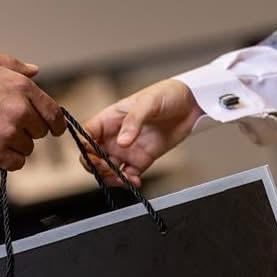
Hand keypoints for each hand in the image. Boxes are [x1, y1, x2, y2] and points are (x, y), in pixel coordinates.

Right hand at [0, 51, 65, 170]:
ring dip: (16, 145)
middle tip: (5, 124)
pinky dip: (9, 159)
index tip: (53, 129)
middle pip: (41, 132)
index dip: (55, 124)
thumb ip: (14, 66)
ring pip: (28, 148)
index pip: (54, 113)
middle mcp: (20, 110)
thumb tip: (36, 71)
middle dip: (29, 130)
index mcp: (22, 87)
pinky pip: (17, 163)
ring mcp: (9, 133)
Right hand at [81, 79, 201, 185]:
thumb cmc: (167, 94)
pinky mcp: (141, 160)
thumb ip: (133, 122)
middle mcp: (114, 136)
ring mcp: (127, 150)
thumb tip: (121, 142)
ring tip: (122, 179)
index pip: (87, 135)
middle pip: (93, 157)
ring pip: (108, 170)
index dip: (85, 147)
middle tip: (107, 168)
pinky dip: (128, 182)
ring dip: (110, 177)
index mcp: (109, 119)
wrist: (191, 105)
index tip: (92, 154)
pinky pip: (128, 176)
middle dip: (96, 166)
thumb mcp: (148, 102)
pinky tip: (134, 181)